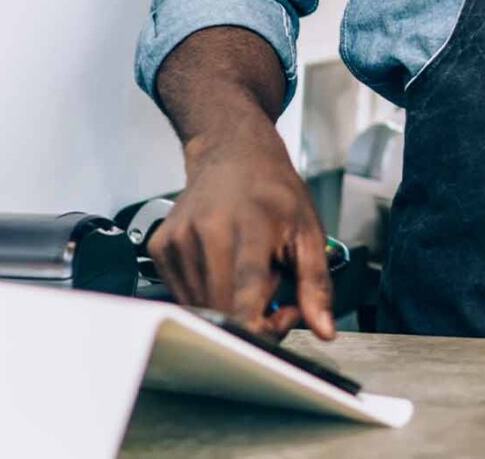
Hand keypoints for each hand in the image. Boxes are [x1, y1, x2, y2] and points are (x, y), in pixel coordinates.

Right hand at [149, 125, 337, 338]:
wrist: (232, 154)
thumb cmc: (273, 193)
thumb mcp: (308, 232)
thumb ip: (316, 283)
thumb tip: (324, 329)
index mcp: (250, 225)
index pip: (246, 293)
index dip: (261, 325)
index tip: (280, 319)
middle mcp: (207, 231)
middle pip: (223, 309)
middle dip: (253, 319)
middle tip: (275, 296)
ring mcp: (178, 239)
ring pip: (201, 307)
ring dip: (229, 308)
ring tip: (250, 280)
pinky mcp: (160, 247)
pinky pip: (183, 295)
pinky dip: (207, 295)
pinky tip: (225, 272)